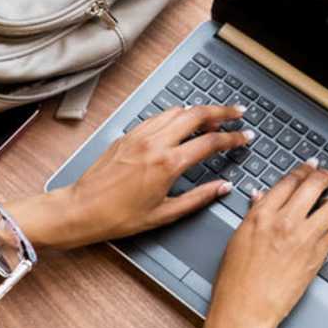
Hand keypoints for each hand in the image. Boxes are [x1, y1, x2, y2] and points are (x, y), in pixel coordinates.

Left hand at [11, 103, 254, 249]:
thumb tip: (222, 188)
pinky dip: (175, 115)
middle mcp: (155, 143)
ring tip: (213, 118)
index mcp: (168, 164)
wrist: (83, 209)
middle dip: (221, 111)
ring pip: (177, 111)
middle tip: (237, 113)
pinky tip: (182, 123)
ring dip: (198, 111)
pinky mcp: (128, 135)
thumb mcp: (165, 214)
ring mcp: (140, 135)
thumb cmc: (119, 216)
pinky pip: (158, 117)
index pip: (210, 141)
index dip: (232, 138)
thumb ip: (198, 198)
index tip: (244, 137)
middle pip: (197, 114)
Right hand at [207, 162, 327, 327]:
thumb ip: (254, 214)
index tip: (310, 167)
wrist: (246, 310)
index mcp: (262, 214)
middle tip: (327, 175)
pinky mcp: (316, 258)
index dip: (303, 170)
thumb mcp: (238, 238)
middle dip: (324, 176)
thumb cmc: (235, 279)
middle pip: (314, 185)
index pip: (290, 180)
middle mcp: (285, 222)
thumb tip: (263, 197)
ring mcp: (304, 240)